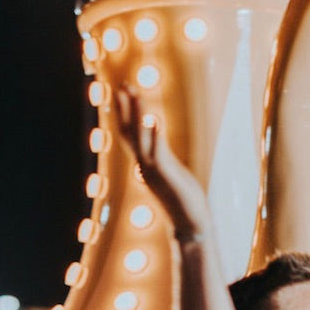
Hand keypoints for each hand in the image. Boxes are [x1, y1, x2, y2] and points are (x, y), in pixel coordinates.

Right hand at [114, 85, 212, 241]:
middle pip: (129, 131)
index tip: (119, 91)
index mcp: (145, 164)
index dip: (123, 113)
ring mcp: (154, 170)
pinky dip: (156, 136)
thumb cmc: (183, 201)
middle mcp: (144, 165)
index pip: (129, 134)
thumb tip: (150, 157)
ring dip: (137, 115)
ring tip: (135, 93)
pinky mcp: (167, 176)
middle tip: (121, 83)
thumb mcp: (168, 176)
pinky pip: (159, 153)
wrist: (190, 226)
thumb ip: (159, 161)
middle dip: (125, 107)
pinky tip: (155, 119)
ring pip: (141, 138)